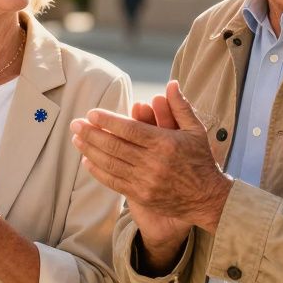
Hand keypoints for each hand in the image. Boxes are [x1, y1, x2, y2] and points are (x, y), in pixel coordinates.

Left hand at [71, 80, 231, 233]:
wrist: (207, 198)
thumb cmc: (200, 160)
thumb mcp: (196, 130)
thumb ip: (180, 107)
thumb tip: (171, 83)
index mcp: (165, 143)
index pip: (129, 129)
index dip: (108, 121)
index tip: (91, 114)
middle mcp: (153, 162)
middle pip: (114, 146)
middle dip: (91, 134)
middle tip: (75, 124)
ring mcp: (145, 181)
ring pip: (110, 164)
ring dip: (90, 151)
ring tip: (76, 139)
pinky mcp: (141, 195)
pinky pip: (114, 182)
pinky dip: (98, 171)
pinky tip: (87, 161)